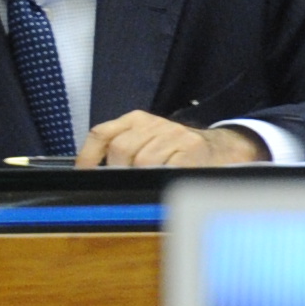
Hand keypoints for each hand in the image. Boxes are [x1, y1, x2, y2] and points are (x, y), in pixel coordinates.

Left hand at [78, 112, 266, 169]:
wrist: (222, 148)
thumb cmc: (176, 152)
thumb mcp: (145, 144)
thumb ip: (120, 154)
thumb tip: (90, 177)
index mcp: (136, 119)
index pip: (101, 133)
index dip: (88, 157)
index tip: (83, 176)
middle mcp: (153, 123)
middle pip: (120, 149)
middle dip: (117, 172)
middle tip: (124, 186)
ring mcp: (174, 134)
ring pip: (142, 161)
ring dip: (140, 179)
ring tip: (148, 184)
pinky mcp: (193, 149)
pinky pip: (168, 167)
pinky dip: (161, 179)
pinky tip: (163, 183)